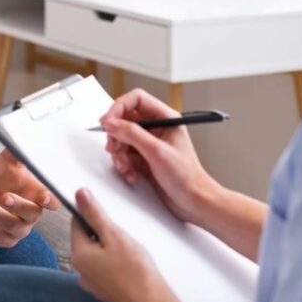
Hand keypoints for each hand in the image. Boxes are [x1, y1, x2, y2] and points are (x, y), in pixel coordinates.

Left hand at [0, 148, 59, 247]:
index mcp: (38, 195)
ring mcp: (19, 229)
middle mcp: (32, 215)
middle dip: (17, 206)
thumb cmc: (4, 176)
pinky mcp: (3, 239)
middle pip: (32, 214)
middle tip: (3, 196)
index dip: (50, 201)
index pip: (52, 201)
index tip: (45, 197)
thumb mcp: (9, 162)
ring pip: (9, 226)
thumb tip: (18, 139)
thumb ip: (16, 152)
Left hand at [70, 188, 169, 301]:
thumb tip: (79, 195)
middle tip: (121, 234)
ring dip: (108, 248)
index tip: (106, 214)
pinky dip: (112, 263)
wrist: (150, 301)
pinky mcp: (103, 290)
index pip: (77, 224)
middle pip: (86, 240)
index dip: (91, 215)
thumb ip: (95, 214)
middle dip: (102, 233)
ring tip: (127, 250)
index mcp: (78, 255)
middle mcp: (80, 271)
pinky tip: (127, 264)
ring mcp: (91, 283)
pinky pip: (103, 269)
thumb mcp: (114, 234)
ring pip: (96, 255)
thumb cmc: (134, 269)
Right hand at [101, 89, 220, 226]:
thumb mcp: (157, 152)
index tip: (107, 122)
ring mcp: (149, 143)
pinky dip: (124, 165)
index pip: (137, 99)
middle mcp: (157, 128)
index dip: (119, 107)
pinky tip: (132, 175)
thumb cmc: (187, 177)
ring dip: (120, 154)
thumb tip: (111, 122)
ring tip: (127, 167)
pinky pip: (124, 155)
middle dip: (117, 135)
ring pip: (122, 139)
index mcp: (166, 118)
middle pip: (125, 119)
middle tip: (114, 148)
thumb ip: (132, 134)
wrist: (194, 202)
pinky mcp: (144, 158)